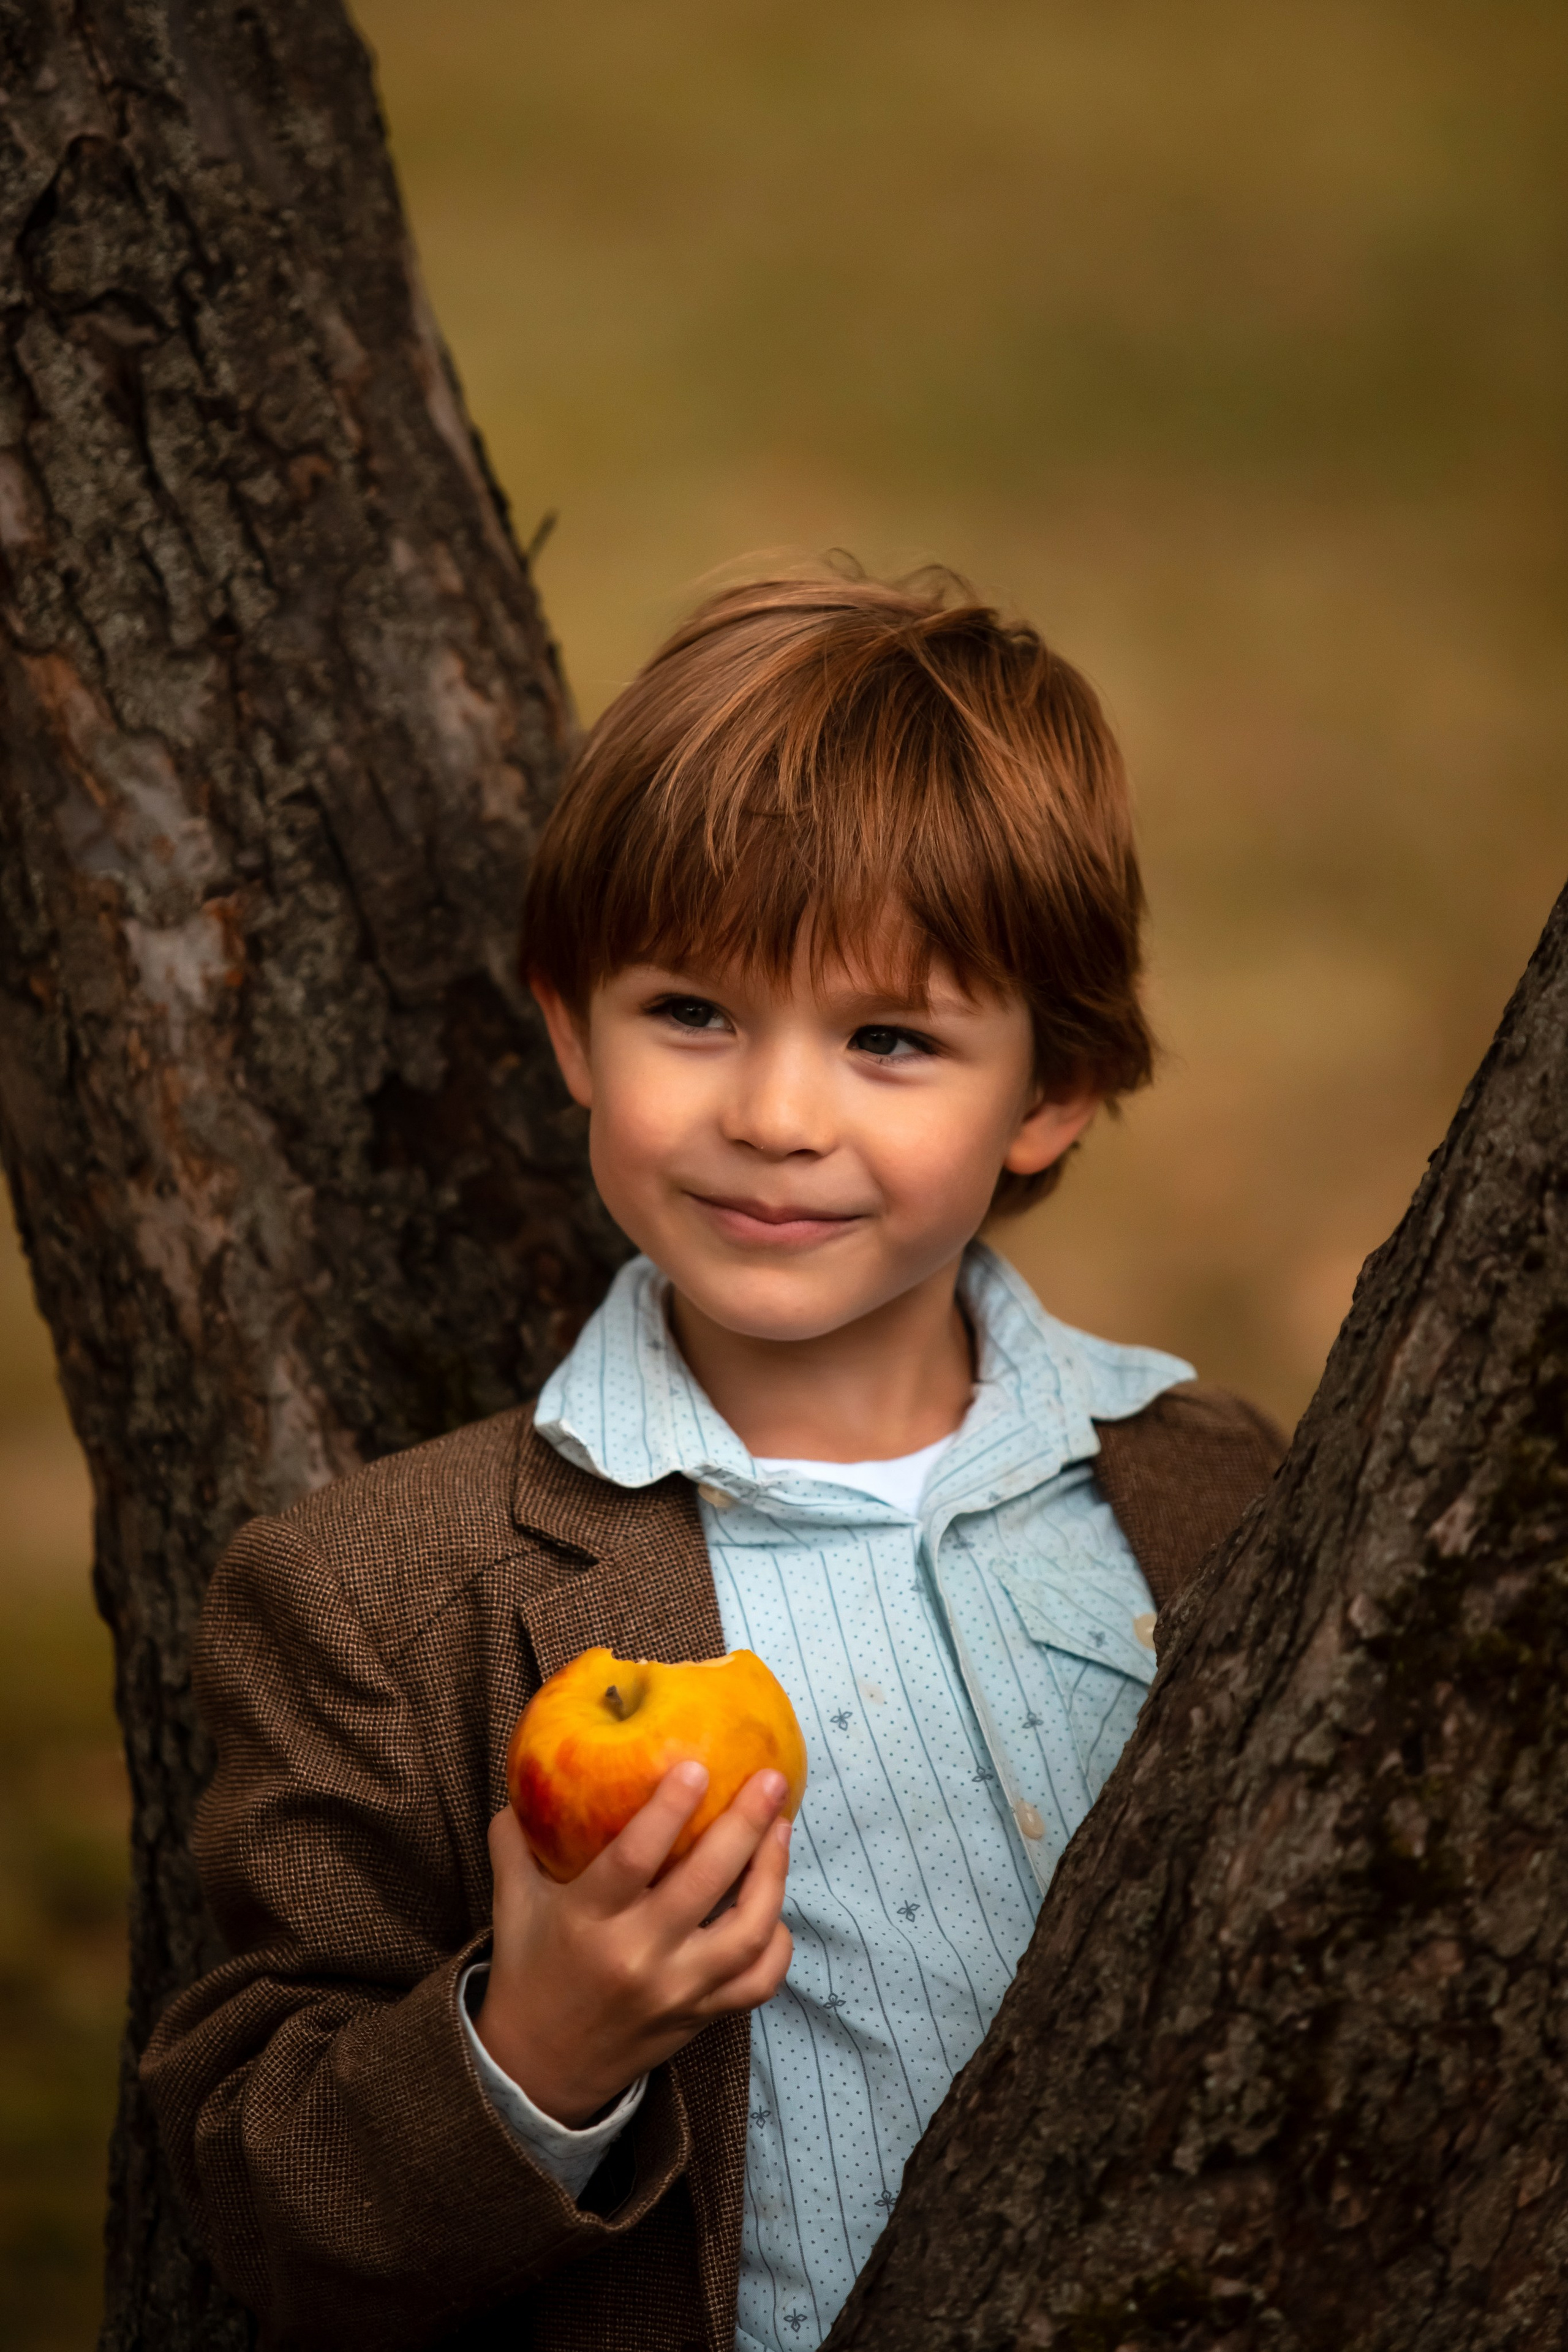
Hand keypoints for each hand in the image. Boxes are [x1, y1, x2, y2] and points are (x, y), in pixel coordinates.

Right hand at [473, 1762, 793, 2125]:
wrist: (537, 2070)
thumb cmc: (529, 1972)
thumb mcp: (512, 1904)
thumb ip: (515, 1841)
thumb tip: (523, 1782)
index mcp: (587, 1921)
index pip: (633, 1859)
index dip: (668, 1811)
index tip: (697, 1765)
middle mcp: (637, 1957)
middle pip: (704, 1884)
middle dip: (745, 1826)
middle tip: (770, 1781)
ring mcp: (675, 1991)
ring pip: (745, 1933)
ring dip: (772, 1877)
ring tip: (781, 1830)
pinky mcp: (699, 2017)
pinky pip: (757, 1983)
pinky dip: (777, 1944)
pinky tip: (776, 1910)